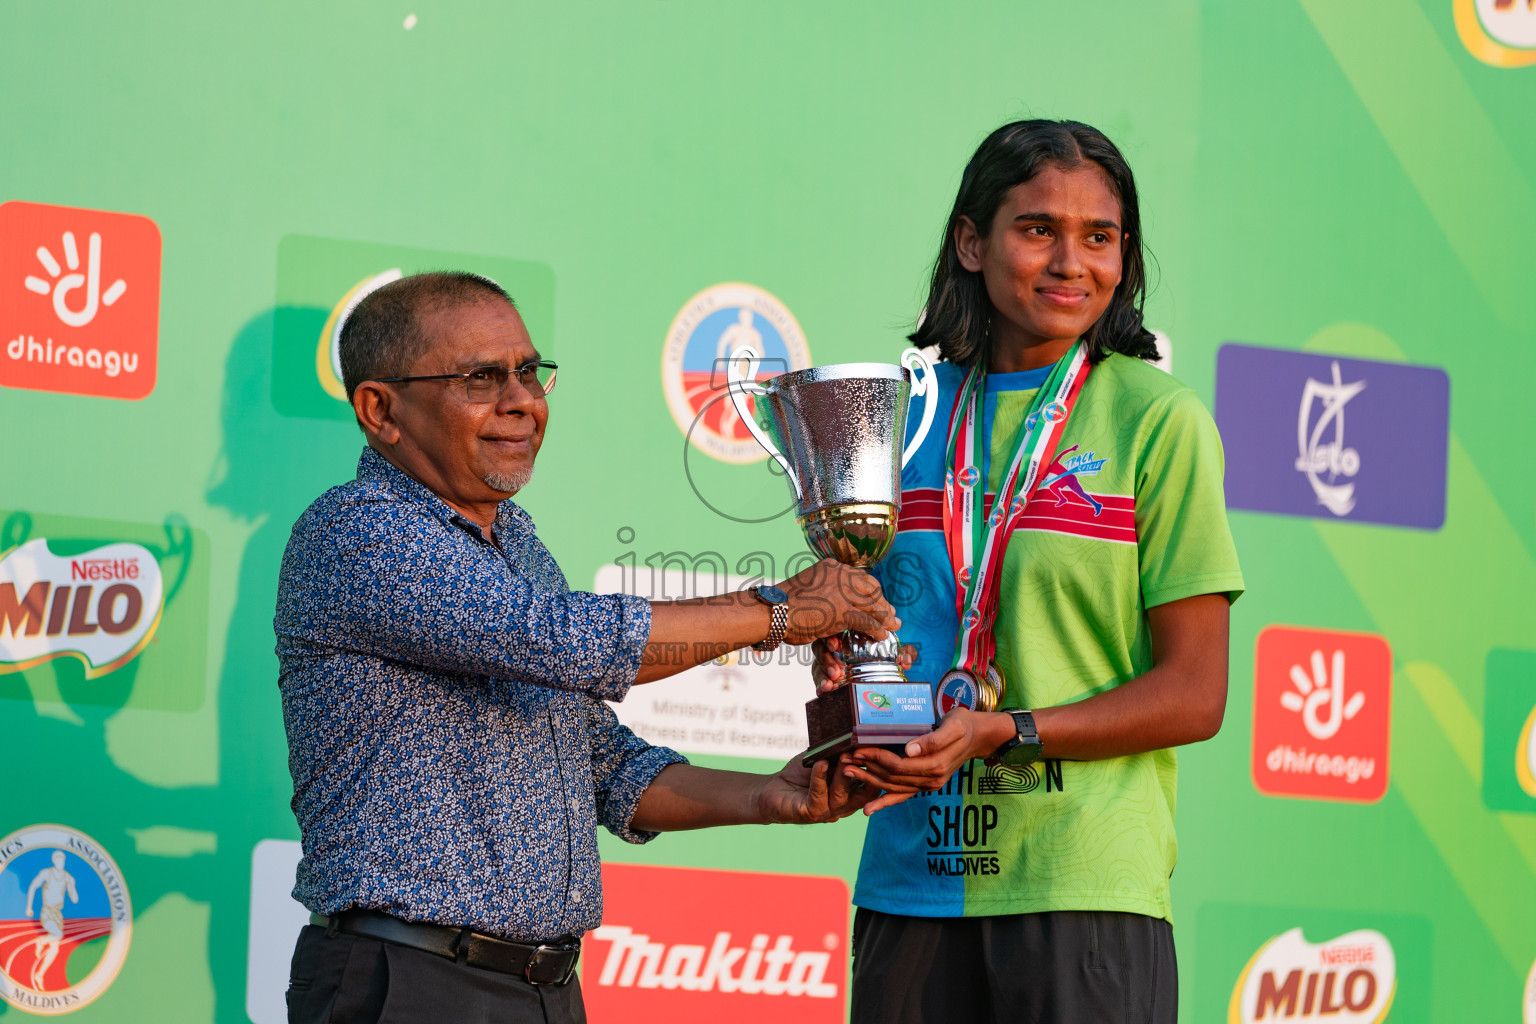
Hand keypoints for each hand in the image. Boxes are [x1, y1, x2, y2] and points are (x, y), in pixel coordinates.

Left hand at [756, 754, 883, 823]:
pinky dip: (820, 778)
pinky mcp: (810, 813)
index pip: (872, 787)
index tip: (879, 752)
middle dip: (866, 775)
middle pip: (863, 795)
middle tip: (863, 754)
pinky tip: (820, 764)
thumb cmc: (801, 774)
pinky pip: (818, 796)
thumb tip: (855, 734)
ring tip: (843, 756)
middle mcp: (842, 807)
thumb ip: (839, 753)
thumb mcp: (825, 761)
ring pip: (841, 796)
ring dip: (842, 775)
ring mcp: (827, 812)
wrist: (772, 789)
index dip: (878, 772)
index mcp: (850, 795)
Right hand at [777, 559, 899, 645]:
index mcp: (832, 567)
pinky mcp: (844, 612)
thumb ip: (824, 590)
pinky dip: (878, 630)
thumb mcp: (807, 588)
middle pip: (871, 589)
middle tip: (892, 614)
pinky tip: (882, 636)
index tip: (878, 601)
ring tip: (893, 626)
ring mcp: (844, 593)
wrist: (773, 611)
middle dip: (883, 603)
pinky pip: (869, 622)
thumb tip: (833, 602)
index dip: (872, 591)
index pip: (861, 577)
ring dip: (886, 617)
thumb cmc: (782, 604)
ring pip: (873, 605)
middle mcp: (841, 575)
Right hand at [811, 637, 917, 693]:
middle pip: (821, 649)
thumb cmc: (880, 656)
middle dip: (825, 660)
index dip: (831, 639)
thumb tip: (906, 660)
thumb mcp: (890, 654)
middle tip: (835, 673)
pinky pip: (819, 680)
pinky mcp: (825, 676)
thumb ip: (898, 655)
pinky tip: (822, 692)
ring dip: (822, 676)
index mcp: (847, 634)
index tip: (834, 647)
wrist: (876, 673)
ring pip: (818, 666)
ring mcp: (827, 662)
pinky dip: (820, 686)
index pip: (834, 631)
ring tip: (829, 686)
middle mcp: (833, 647)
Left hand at [841, 709, 1013, 813]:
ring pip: (893, 787)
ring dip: (870, 783)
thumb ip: (933, 739)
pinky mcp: (926, 785)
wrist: (979, 736)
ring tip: (848, 774)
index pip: (898, 764)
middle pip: (892, 777)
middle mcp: (931, 779)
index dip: (876, 758)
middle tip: (844, 761)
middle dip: (867, 770)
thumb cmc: (964, 724)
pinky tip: (869, 810)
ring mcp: (928, 785)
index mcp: (935, 765)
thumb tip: (911, 749)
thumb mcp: (953, 725)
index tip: (858, 750)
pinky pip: (903, 796)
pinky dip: (885, 803)